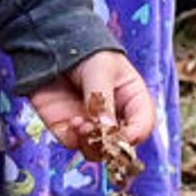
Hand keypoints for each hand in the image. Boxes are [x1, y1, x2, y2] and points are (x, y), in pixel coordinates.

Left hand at [27, 48, 155, 157]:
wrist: (53, 45)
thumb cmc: (87, 53)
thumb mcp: (101, 71)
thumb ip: (103, 101)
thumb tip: (106, 132)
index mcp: (133, 101)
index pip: (142, 127)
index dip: (134, 135)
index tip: (120, 135)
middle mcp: (114, 118)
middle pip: (120, 145)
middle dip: (109, 143)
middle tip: (97, 131)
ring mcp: (91, 125)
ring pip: (97, 151)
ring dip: (91, 144)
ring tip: (82, 125)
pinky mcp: (68, 129)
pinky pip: (74, 144)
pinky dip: (74, 139)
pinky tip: (73, 122)